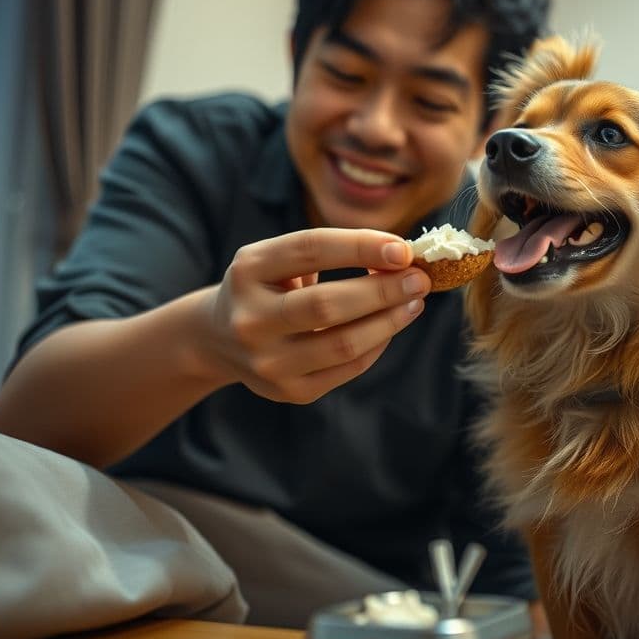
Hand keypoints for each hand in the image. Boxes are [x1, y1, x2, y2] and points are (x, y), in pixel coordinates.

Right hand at [202, 228, 429, 403]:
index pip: (310, 250)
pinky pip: (347, 368)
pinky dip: (377, 344)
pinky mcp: (289, 391)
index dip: (360, 247)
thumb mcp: (278, 258)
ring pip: (342, 344)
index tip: (403, 249)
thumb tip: (400, 257)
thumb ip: (331, 251)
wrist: (218, 339)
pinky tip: (391, 325)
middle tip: (419, 279)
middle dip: (383, 290)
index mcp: (248, 271)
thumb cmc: (267, 286)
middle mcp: (251, 318)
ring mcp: (267, 361)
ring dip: (389, 321)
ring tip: (414, 302)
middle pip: (327, 305)